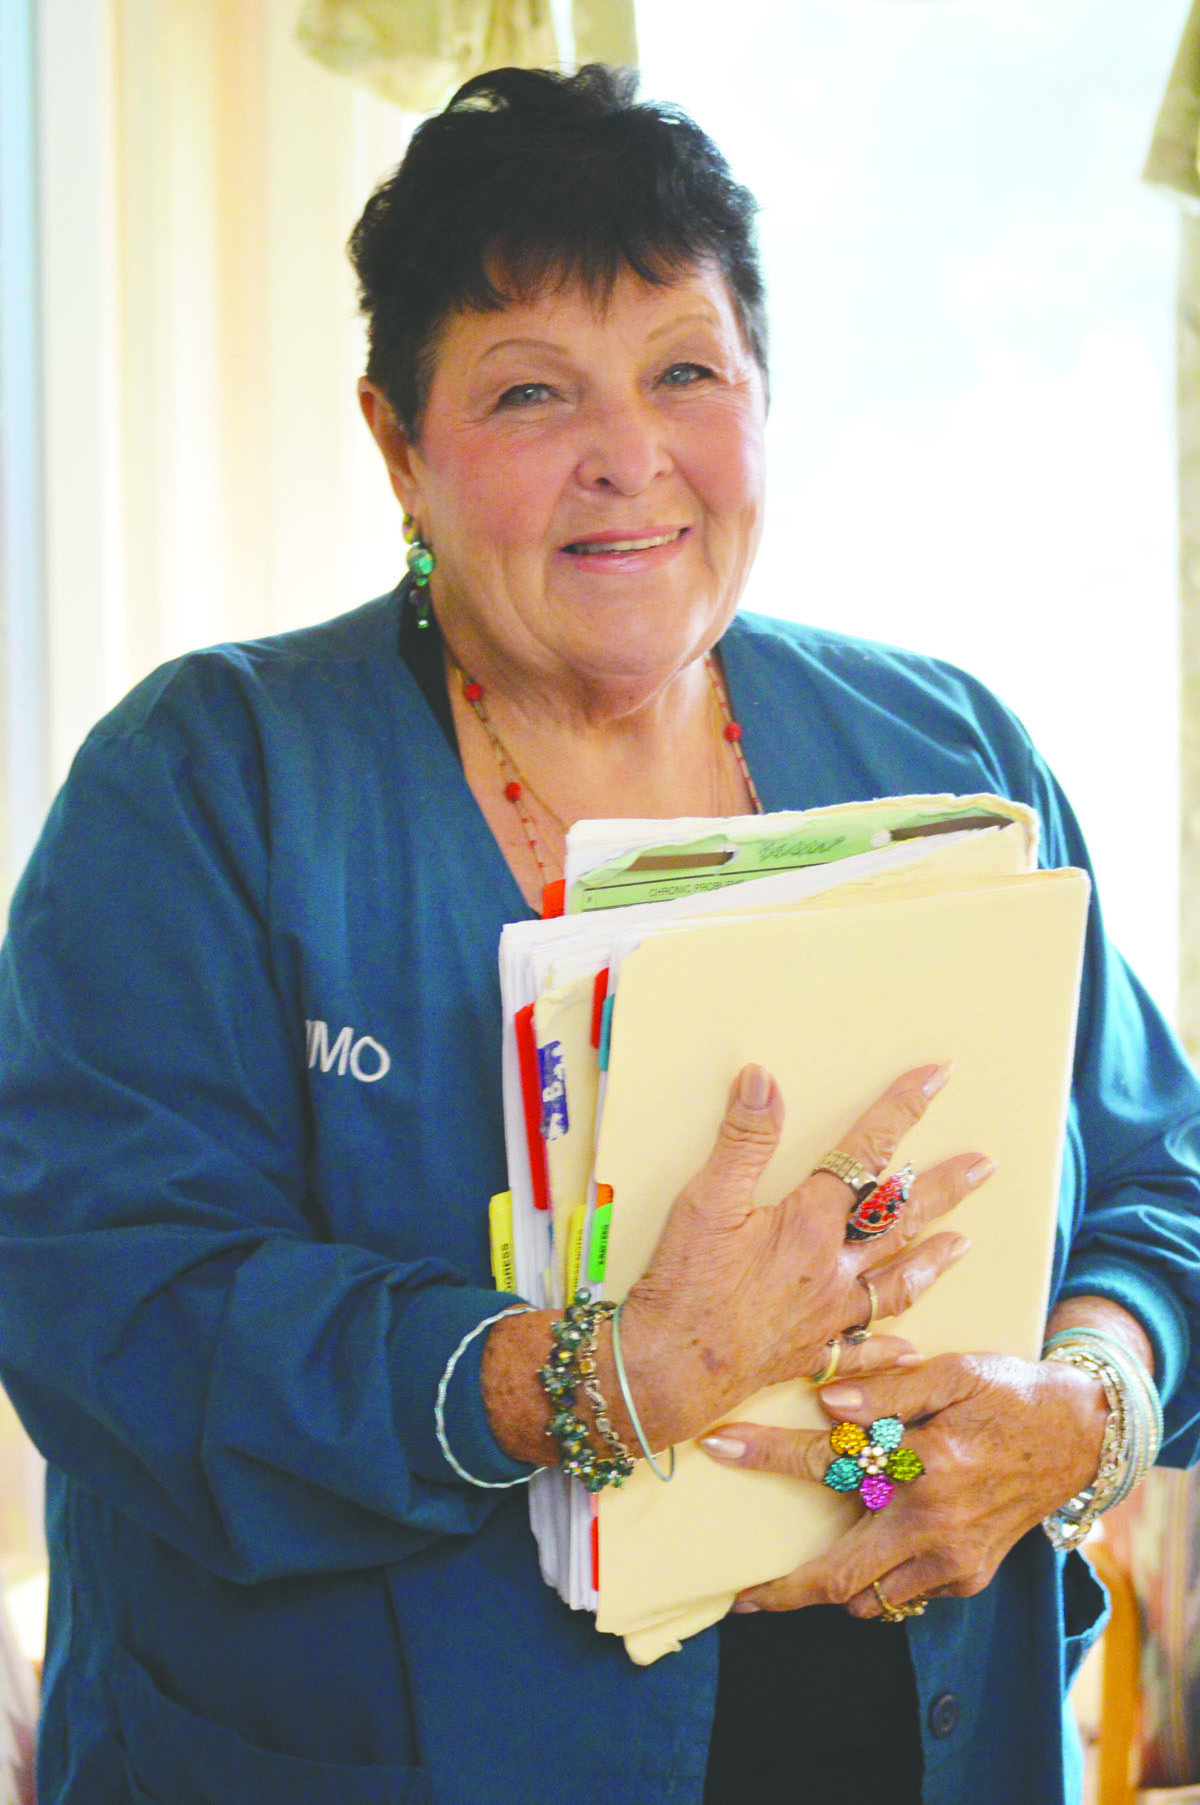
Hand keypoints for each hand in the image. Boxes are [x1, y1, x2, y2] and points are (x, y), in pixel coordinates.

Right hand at [615, 1061, 993, 1451]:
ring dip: (933, 1258)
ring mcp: (829, 1317)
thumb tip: (763, 1078)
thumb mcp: (704, 1199)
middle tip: (985, 1166)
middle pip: (900, 1219)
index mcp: (811, 1223)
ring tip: (964, 1242)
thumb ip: (742, 1138)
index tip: (939, 1077)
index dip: (903, 1109)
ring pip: (897, 1284)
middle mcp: (833, 1268)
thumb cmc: (684, 1284)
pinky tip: (911, 1346)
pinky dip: (891, 1346)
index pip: (866, 1153)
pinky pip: (866, 1352)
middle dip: (945, 1186)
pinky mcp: (813, 1356)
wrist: (667, 1371)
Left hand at [701, 1350, 1108, 1616]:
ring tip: (789, 1573)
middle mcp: (937, 1524)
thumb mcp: (955, 1372)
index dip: (765, 1455)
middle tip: (738, 1596)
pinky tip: (861, 1549)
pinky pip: (904, 1594)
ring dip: (829, 1586)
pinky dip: (875, 1582)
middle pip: (839, 1576)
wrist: (1078, 1435)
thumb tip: (826, 1403)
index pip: (827, 1463)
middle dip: (781, 1591)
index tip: (717, 1446)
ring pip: (870, 1597)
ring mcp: (954, 1560)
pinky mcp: (968, 1576)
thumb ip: (888, 1389)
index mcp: (927, 1465)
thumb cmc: (1008, 1393)